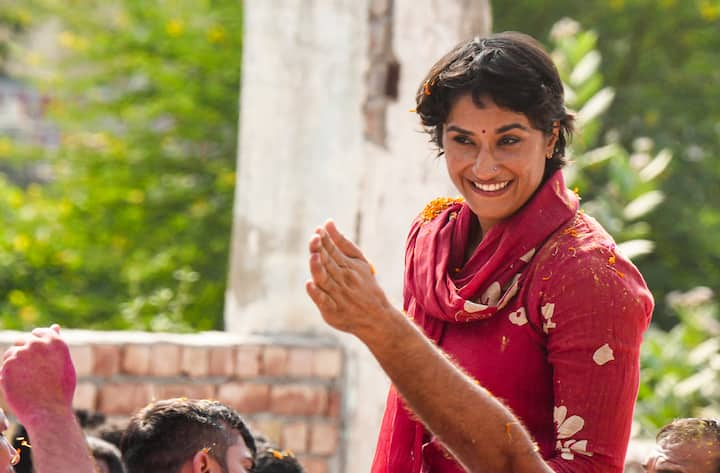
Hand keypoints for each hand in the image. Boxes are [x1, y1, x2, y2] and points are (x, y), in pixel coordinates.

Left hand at [0, 325, 76, 427]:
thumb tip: (54, 326)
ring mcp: (22, 353)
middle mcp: (38, 343)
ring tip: (25, 381)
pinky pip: (4, 365)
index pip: (38, 333)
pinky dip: (8, 374)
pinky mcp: (8, 365)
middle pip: (22, 341)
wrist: (48, 411)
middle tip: (30, 373)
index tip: (36, 359)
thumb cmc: (60, 390)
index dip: (36, 346)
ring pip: (11, 352)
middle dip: (24, 354)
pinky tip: (18, 385)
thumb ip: (56, 344)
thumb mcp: (64, 363)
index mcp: (56, 341)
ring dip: (14, 363)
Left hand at [306, 220, 391, 338]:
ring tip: (313, 257)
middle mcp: (343, 279)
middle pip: (328, 263)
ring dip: (318, 268)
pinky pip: (323, 301)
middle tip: (314, 239)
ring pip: (325, 280)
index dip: (325, 240)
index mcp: (348, 266)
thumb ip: (342, 242)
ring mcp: (338, 295)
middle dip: (321, 250)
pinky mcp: (332, 311)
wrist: (377, 316)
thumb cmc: (364, 285)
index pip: (334, 251)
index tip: (318, 230)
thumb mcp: (358, 261)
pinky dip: (316, 293)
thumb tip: (328, 222)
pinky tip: (310, 284)